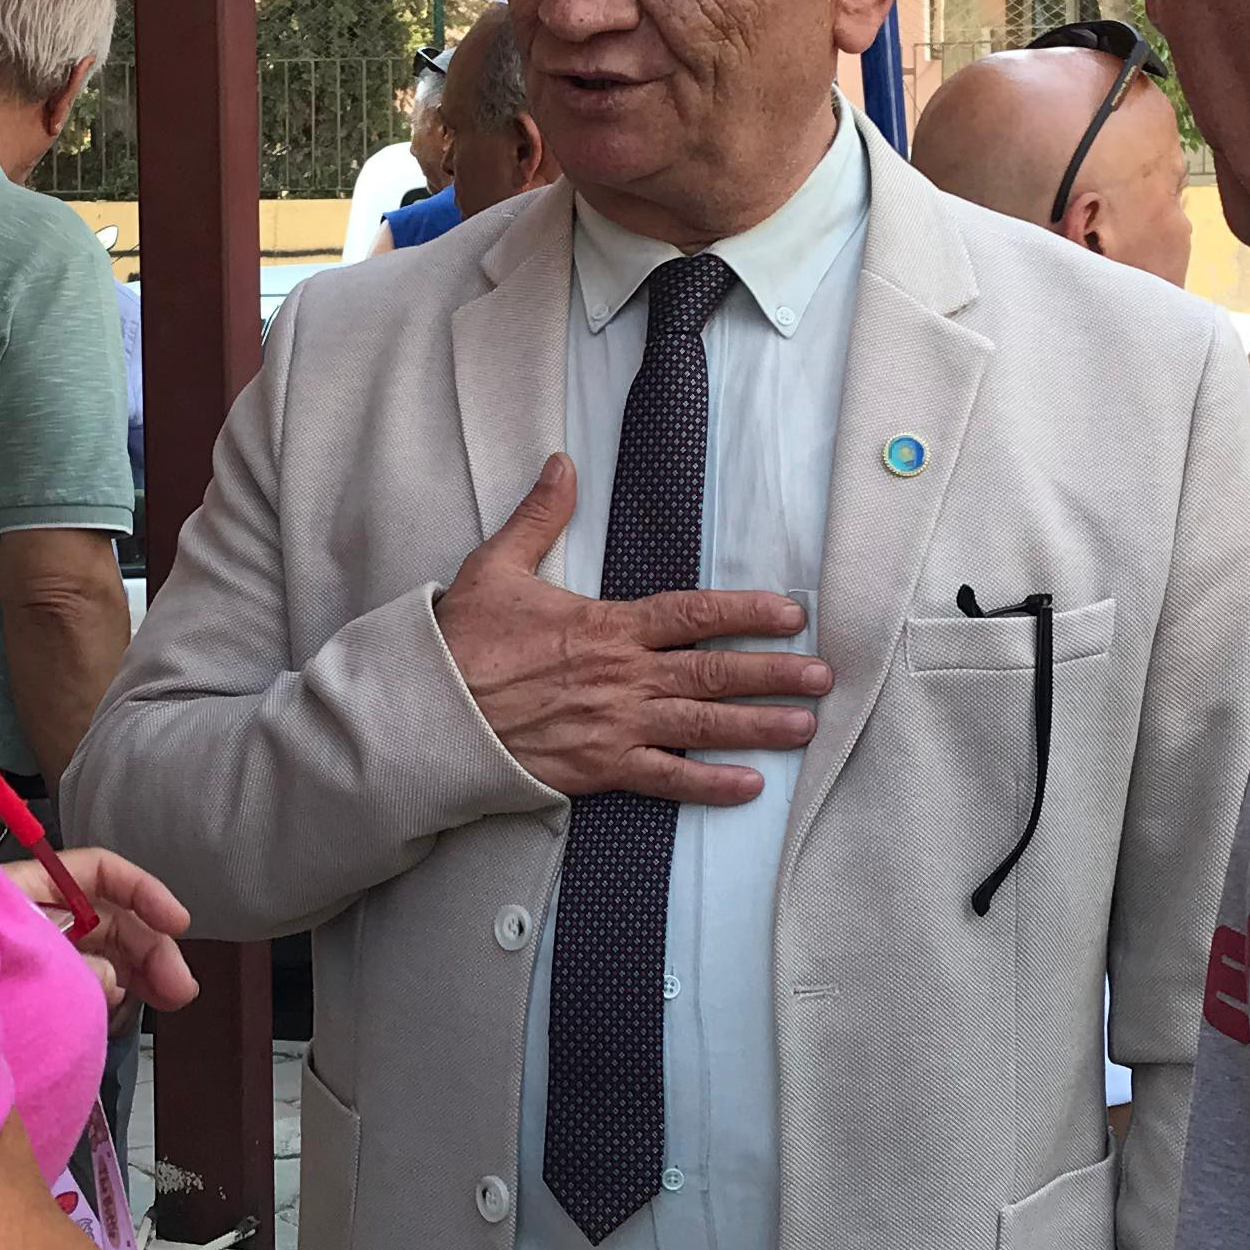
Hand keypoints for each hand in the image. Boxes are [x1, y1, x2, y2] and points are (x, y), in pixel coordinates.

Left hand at [7, 849, 197, 1028]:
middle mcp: (38, 917)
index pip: (98, 871)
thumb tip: (111, 979)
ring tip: (171, 998)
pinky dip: (112, 992)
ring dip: (142, 972)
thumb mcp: (28, 958)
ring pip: (104, 954)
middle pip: (109, 918)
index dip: (143, 891)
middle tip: (181, 987)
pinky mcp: (39, 993)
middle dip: (151, 947)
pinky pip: (86, 985)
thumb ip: (81, 965)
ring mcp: (39, 957)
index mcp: (27, 888)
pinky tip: (127, 1008)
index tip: (177, 923)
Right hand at [436, 454, 829, 804]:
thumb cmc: (459, 644)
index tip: (791, 613)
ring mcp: (615, 726)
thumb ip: (539, 517)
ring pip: (702, 727)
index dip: (746, 613)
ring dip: (758, 727)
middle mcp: (623, 676)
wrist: (427, 714)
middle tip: (823, 676)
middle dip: (774, 674)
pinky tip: (749, 786)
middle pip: (713, 673)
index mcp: (607, 626)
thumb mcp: (496, 567)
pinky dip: (709, 785)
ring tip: (805, 727)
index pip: (693, 615)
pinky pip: (665, 781)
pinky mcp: (599, 769)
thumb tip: (561, 463)